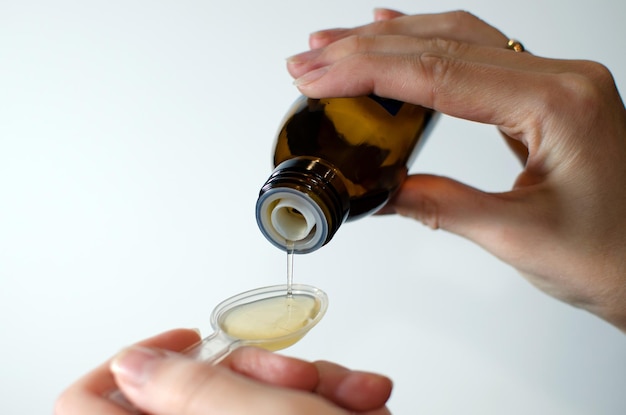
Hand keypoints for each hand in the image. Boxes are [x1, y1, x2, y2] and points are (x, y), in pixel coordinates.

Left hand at [55, 328, 391, 414]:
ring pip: (244, 395)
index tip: (187, 341)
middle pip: (187, 390)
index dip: (132, 360)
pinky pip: (282, 409)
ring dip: (302, 382)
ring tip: (349, 395)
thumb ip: (189, 392)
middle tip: (296, 374)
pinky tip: (355, 403)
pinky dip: (320, 399)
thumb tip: (130, 365)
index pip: (86, 403)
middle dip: (253, 369)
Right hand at [286, 10, 625, 330]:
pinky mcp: (544, 98)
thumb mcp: (518, 237)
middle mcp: (559, 79)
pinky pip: (476, 57)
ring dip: (391, 42)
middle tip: (310, 60)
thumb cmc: (614, 256)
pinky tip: (398, 38)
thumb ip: (442, 205)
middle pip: (443, 43)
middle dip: (367, 50)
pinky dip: (427, 48)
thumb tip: (383, 191)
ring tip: (335, 49)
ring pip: (457, 41)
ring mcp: (553, 83)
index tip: (318, 77)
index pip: (440, 73)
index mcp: (558, 103)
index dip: (368, 72)